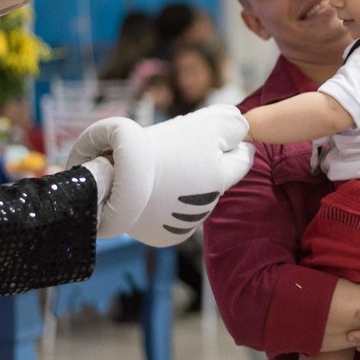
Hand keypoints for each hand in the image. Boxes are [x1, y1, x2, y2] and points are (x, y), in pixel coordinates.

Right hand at [69, 104, 254, 246]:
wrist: (115, 183)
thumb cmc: (159, 149)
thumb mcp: (203, 125)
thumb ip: (231, 124)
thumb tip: (242, 128)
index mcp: (221, 179)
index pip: (244, 158)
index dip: (236, 141)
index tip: (227, 134)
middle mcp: (209, 205)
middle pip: (217, 176)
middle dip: (206, 161)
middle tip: (182, 146)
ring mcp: (186, 223)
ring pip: (194, 194)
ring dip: (184, 181)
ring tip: (158, 167)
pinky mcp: (165, 235)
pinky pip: (172, 214)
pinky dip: (164, 201)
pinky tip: (148, 189)